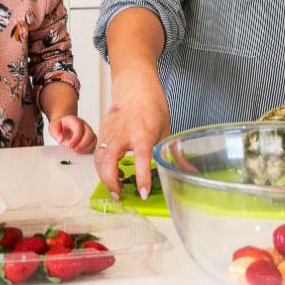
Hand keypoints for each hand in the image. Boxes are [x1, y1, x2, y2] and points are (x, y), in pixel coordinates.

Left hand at [48, 114, 97, 153]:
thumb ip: (55, 132)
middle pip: (89, 134)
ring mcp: (89, 132)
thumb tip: (60, 139)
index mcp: (75, 121)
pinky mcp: (91, 139)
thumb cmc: (60, 126)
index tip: (70, 146)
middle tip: (73, 149)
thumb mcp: (53, 126)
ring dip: (86, 148)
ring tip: (77, 151)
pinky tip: (81, 153)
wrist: (64, 125)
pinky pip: (94, 146)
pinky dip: (88, 150)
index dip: (76, 138)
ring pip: (94, 140)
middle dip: (82, 145)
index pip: (79, 128)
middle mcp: (84, 126)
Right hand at [92, 68, 169, 199]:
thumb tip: (186, 171)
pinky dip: (102, 168)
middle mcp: (122, 134)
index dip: (142, 178)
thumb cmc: (151, 106)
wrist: (134, 88)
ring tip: (117, 189)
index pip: (141, 160)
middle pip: (109, 162)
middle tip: (120, 195)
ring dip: (105, 178)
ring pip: (99, 160)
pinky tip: (112, 174)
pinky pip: (98, 155)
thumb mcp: (166, 130)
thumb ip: (172, 153)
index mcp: (142, 133)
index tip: (142, 193)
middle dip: (112, 182)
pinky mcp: (102, 134)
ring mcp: (109, 134)